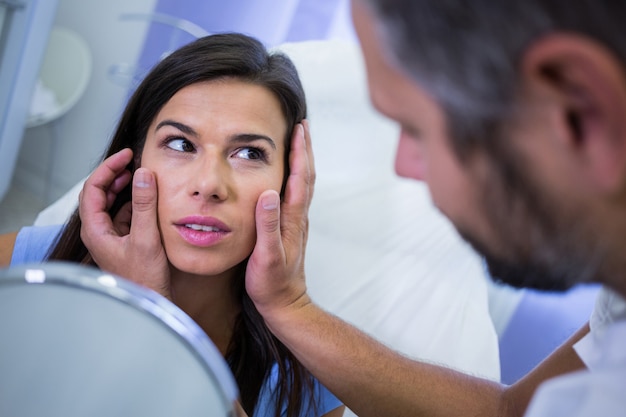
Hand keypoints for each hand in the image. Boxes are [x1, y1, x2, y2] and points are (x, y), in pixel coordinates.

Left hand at [79, 149, 170, 297]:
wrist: (149, 303)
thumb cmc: (143, 278)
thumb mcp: (146, 238)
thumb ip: (144, 205)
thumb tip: (143, 174)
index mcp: (95, 230)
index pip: (94, 188)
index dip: (108, 168)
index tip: (126, 156)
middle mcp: (98, 232)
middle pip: (99, 193)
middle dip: (114, 174)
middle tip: (131, 160)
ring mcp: (109, 237)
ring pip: (111, 204)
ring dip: (123, 187)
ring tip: (138, 175)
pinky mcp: (122, 242)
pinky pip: (123, 215)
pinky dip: (133, 202)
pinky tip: (146, 198)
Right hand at [246, 120, 314, 319]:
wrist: (285, 304)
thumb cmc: (273, 284)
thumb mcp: (266, 257)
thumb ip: (267, 226)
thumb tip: (268, 193)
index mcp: (292, 219)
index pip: (299, 178)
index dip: (299, 152)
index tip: (299, 128)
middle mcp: (297, 217)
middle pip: (306, 175)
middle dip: (304, 148)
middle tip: (301, 124)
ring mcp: (296, 222)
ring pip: (303, 183)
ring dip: (302, 159)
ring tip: (298, 141)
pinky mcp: (290, 228)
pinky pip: (296, 194)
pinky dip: (296, 175)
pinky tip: (289, 173)